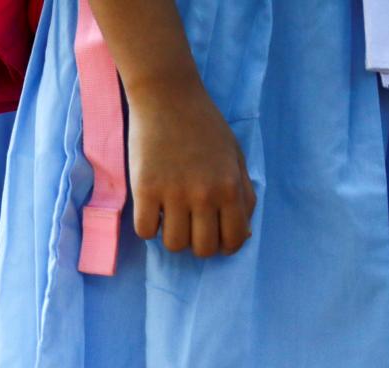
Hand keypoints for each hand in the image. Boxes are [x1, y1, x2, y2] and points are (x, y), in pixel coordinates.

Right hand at [126, 75, 256, 256]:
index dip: (224, 246)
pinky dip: (149, 226)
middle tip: (191, 225)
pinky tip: (153, 208)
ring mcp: (172, 193)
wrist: (168, 96)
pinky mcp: (145, 190)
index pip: (232, 240)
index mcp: (229, 186)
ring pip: (173, 245)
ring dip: (172, 235)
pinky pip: (145, 231)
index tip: (214, 236)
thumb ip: (243, 195)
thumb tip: (242, 235)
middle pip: (202, 250)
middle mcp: (203, 194)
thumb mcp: (235, 157)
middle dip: (197, 243)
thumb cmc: (205, 127)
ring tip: (171, 216)